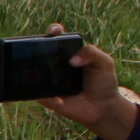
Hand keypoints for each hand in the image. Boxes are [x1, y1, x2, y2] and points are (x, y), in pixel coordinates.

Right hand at [38, 24, 139, 139]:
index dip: (53, 31)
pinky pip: (40, 96)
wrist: (103, 108)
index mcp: (68, 53)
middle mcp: (55, 65)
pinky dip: (49, 98)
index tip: (55, 31)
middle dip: (34, 48)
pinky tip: (60, 100)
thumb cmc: (104, 82)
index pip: (57, 38)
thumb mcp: (105, 63)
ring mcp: (49, 81)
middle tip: (38, 49)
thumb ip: (93, 53)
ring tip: (44, 77)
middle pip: (39, 53)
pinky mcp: (47, 97)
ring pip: (34, 74)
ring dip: (34, 73)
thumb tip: (72, 60)